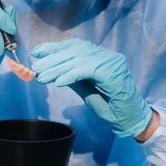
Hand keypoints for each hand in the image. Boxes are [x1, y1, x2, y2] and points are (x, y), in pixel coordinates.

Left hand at [31, 39, 151, 137]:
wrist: (129, 119)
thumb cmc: (108, 104)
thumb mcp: (84, 87)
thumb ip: (70, 75)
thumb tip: (48, 67)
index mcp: (100, 55)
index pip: (74, 45)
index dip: (54, 48)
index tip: (36, 52)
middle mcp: (106, 55)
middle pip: (75, 50)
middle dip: (52, 59)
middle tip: (36, 68)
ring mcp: (112, 61)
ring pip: (79, 58)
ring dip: (58, 68)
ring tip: (42, 77)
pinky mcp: (114, 72)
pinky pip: (87, 69)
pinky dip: (71, 74)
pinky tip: (59, 82)